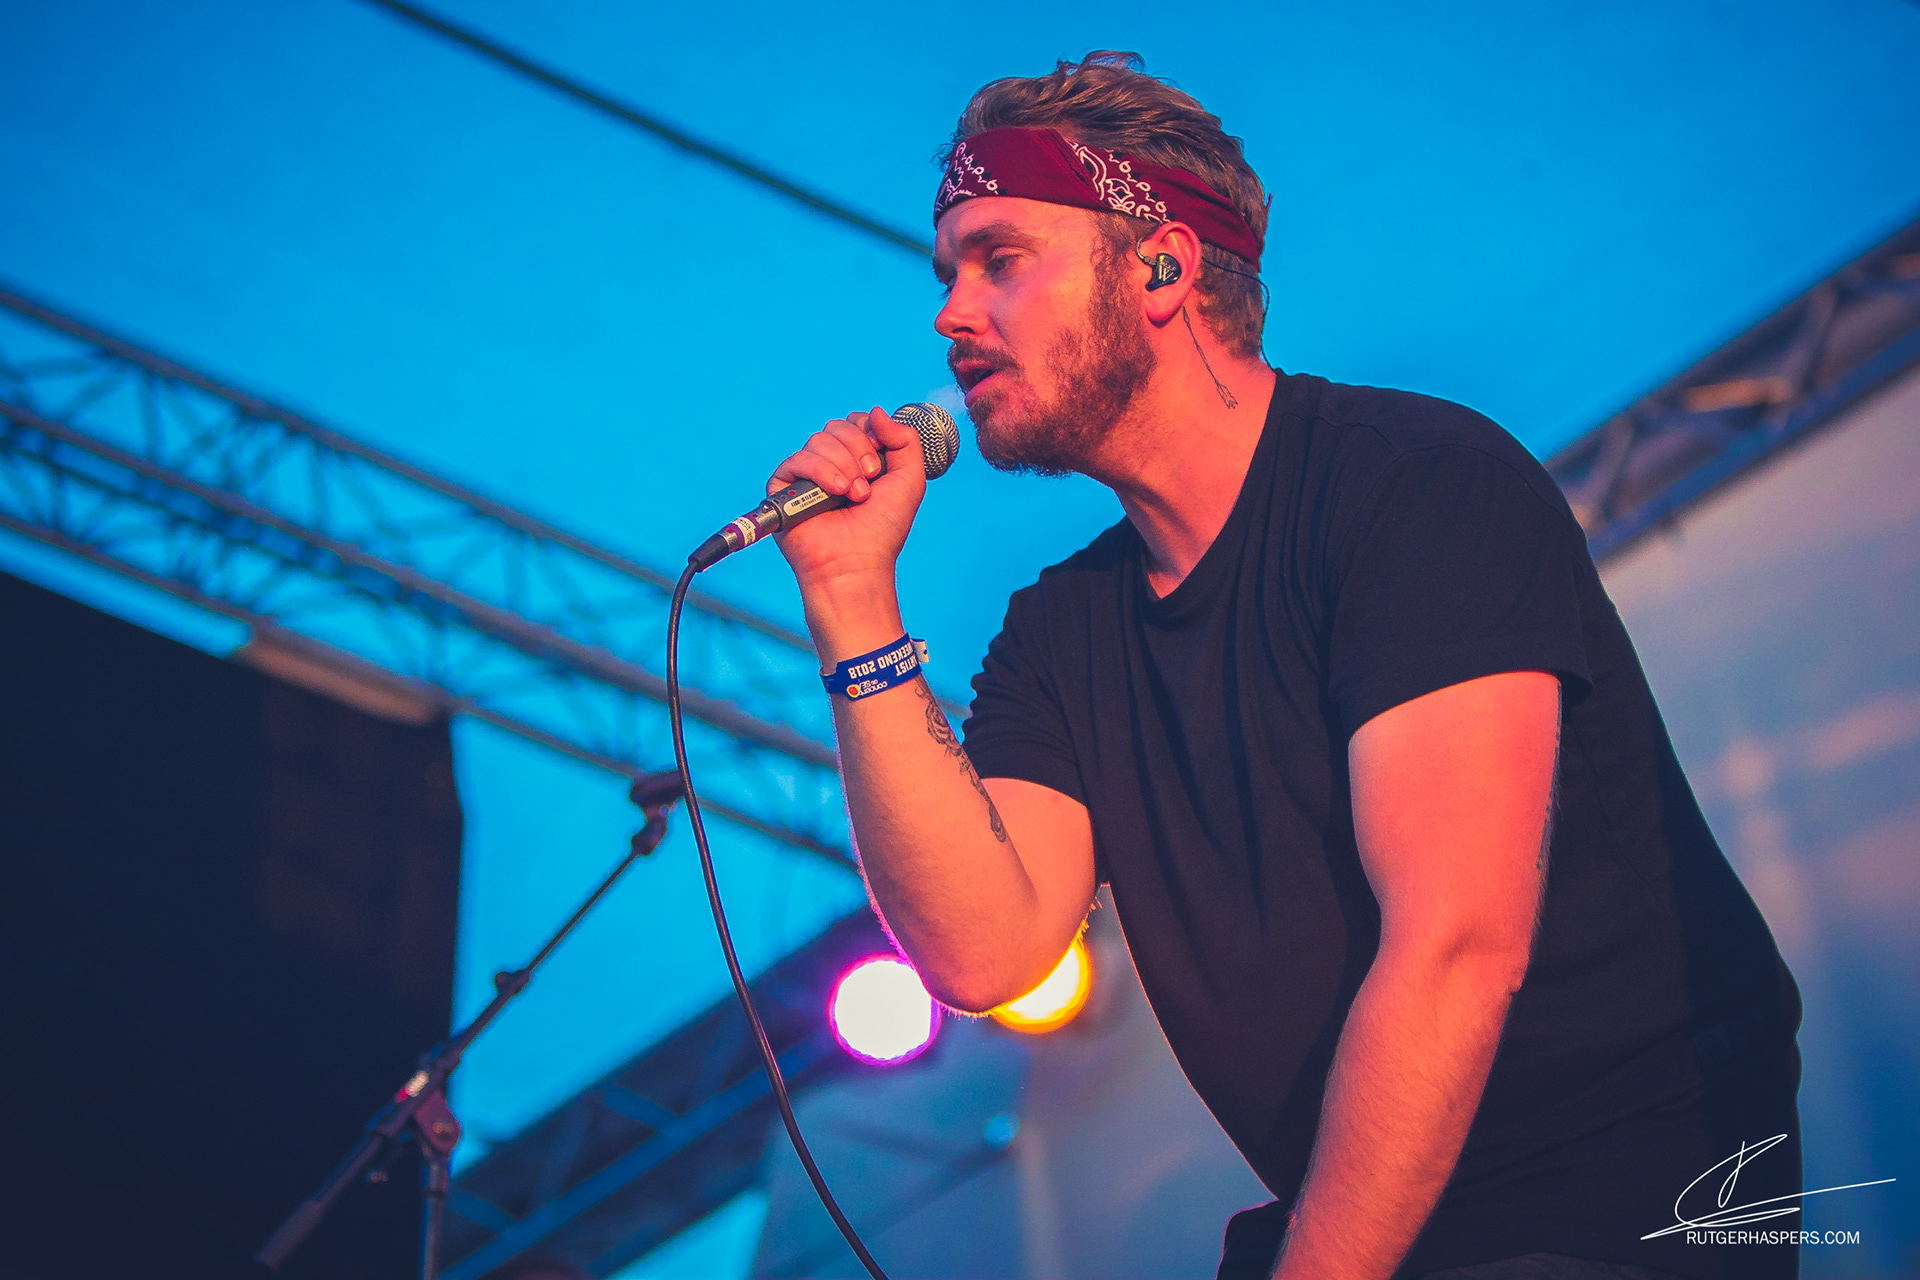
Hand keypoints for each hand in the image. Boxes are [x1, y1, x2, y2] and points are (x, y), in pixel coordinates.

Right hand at [769, 407, 925, 600]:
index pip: (856, 422)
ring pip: (819, 439)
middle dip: (859, 450)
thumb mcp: (910, 479)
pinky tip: (835, 493)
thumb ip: (905, 440)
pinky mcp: (784, 487)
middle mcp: (831, 464)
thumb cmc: (883, 529)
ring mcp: (807, 475)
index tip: (880, 464)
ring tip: (854, 495)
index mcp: (857, 459)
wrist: (858, 561)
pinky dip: (820, 471)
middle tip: (869, 482)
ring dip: (843, 465)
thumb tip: (878, 412)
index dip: (869, 434)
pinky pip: (797, 459)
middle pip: (837, 426)